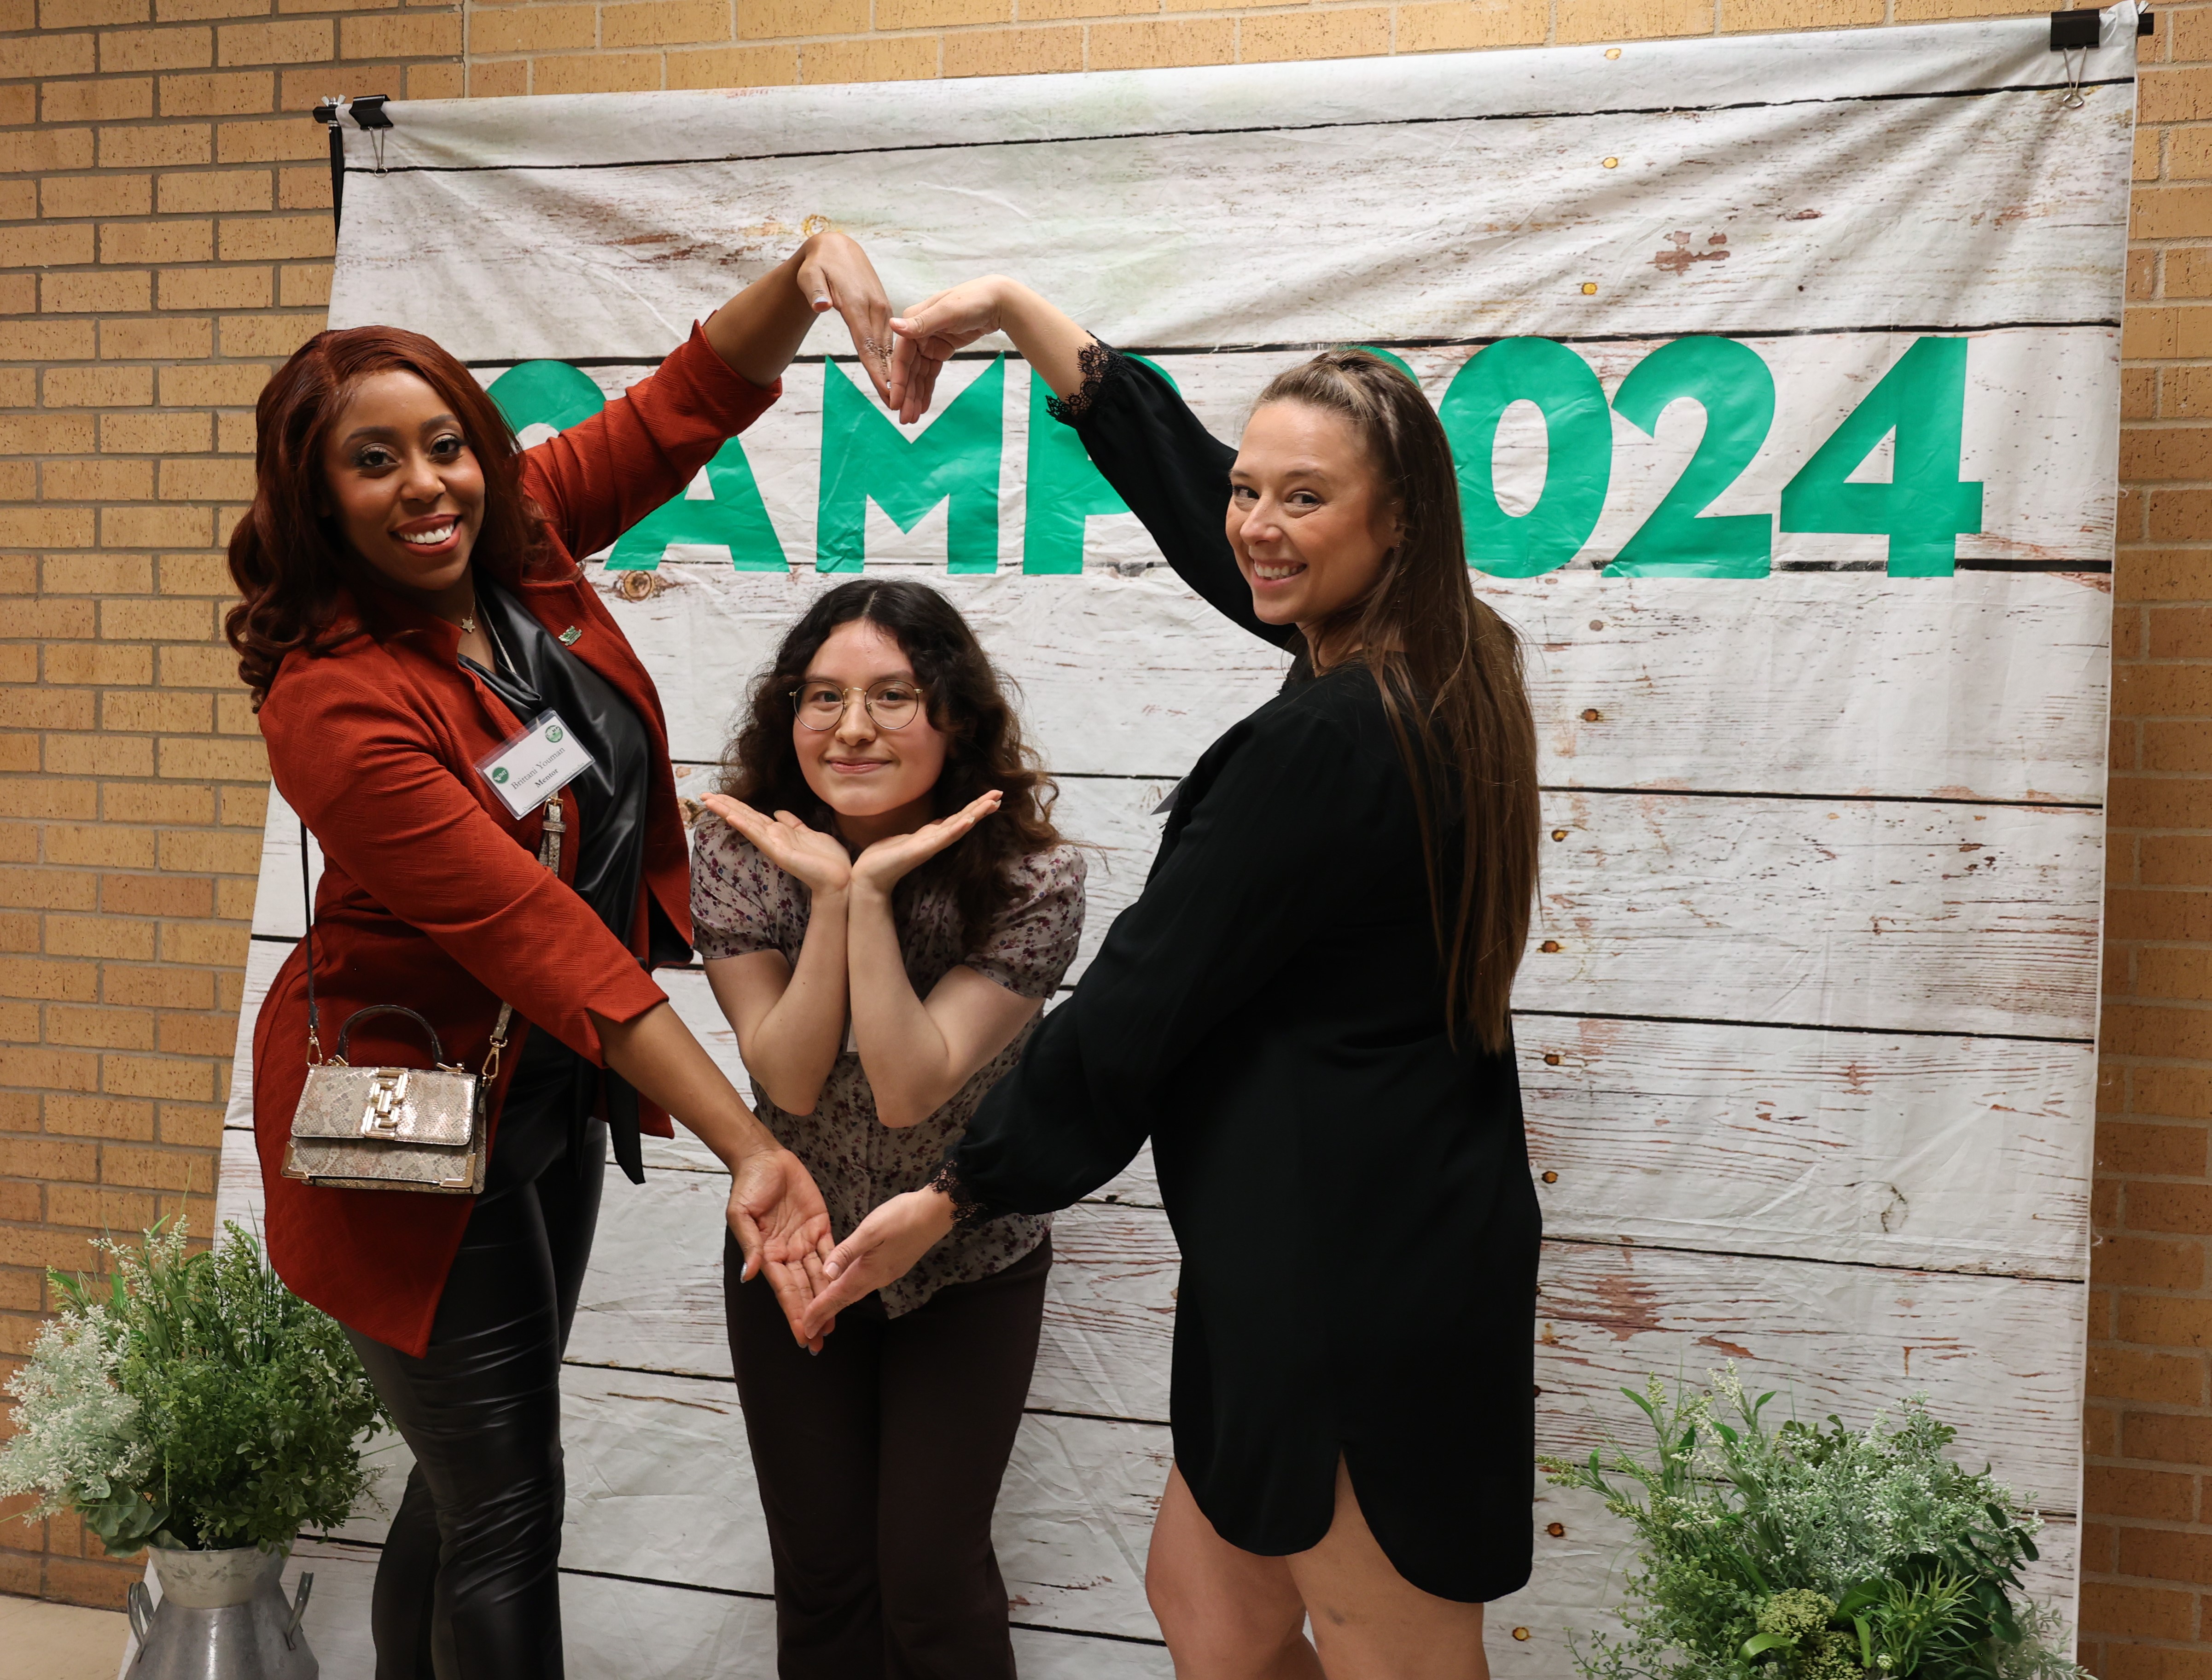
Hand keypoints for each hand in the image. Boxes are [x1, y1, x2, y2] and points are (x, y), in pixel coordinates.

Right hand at [702, 795, 851, 897]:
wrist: (840, 878)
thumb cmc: (827, 858)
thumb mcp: (809, 833)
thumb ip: (793, 823)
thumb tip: (778, 811)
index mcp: (778, 832)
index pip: (751, 814)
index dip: (735, 803)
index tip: (717, 794)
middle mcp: (772, 838)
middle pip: (743, 817)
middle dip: (724, 805)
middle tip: (703, 796)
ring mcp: (773, 845)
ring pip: (746, 824)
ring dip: (727, 812)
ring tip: (709, 801)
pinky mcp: (779, 853)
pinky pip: (759, 836)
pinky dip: (745, 826)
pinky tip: (731, 817)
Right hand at [726, 1146, 838, 1350]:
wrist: (764, 1159)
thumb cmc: (748, 1187)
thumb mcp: (741, 1215)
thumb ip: (750, 1245)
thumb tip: (749, 1274)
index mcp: (767, 1254)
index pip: (784, 1290)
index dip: (794, 1312)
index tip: (802, 1335)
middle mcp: (787, 1253)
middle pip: (803, 1289)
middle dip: (812, 1315)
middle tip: (820, 1342)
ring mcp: (805, 1240)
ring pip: (820, 1275)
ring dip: (828, 1298)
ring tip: (835, 1323)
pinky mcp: (820, 1225)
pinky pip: (832, 1250)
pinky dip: (839, 1269)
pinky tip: (847, 1286)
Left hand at [797, 230, 896, 406]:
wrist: (837, 248)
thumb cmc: (818, 265)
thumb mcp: (810, 275)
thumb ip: (815, 292)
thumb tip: (820, 306)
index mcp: (856, 303)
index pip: (867, 343)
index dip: (876, 369)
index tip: (885, 391)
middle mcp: (874, 308)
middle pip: (881, 350)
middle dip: (888, 378)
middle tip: (894, 406)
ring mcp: (881, 308)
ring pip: (888, 345)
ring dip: (893, 371)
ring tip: (898, 397)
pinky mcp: (883, 309)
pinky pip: (888, 337)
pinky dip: (891, 357)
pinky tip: (894, 374)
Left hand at [798, 1187, 955, 1340]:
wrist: (936, 1213)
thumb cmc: (902, 1216)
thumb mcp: (871, 1229)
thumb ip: (847, 1251)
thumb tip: (827, 1274)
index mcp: (868, 1270)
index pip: (837, 1295)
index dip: (820, 1311)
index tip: (805, 1328)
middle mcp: (877, 1277)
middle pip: (846, 1299)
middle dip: (826, 1314)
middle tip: (808, 1330)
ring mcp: (887, 1273)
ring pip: (855, 1293)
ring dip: (838, 1305)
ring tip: (823, 1313)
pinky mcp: (893, 1266)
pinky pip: (864, 1284)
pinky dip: (849, 1291)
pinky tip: (845, 1287)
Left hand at [849, 790, 1001, 896]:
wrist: (868, 877)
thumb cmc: (884, 858)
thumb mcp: (908, 838)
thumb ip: (926, 831)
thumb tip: (940, 822)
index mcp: (932, 836)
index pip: (958, 818)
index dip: (975, 807)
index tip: (991, 797)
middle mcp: (935, 841)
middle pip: (964, 820)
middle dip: (981, 807)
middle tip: (1000, 794)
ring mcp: (930, 846)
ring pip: (958, 827)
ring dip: (976, 815)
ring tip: (992, 804)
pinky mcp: (921, 851)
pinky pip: (942, 838)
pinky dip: (956, 829)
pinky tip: (968, 821)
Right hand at [888, 276, 1009, 424]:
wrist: (997, 301)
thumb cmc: (973, 300)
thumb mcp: (947, 312)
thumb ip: (921, 323)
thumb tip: (893, 325)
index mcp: (913, 321)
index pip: (902, 357)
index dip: (899, 382)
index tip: (895, 404)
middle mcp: (917, 332)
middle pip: (909, 370)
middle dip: (907, 396)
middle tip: (906, 420)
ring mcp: (929, 341)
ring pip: (919, 374)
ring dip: (915, 396)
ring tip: (913, 419)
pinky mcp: (941, 349)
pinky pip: (930, 373)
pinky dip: (926, 389)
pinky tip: (923, 405)